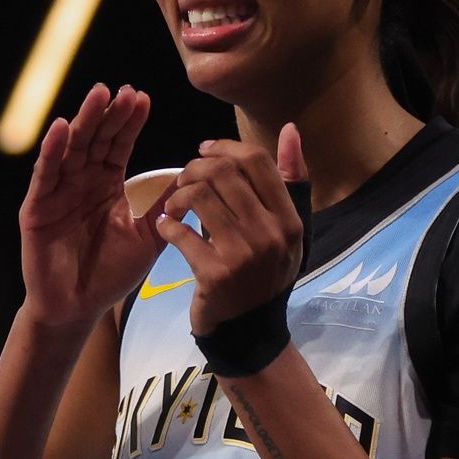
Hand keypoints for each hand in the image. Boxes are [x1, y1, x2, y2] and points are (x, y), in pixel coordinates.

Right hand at [16, 83, 160, 330]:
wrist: (77, 307)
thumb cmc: (109, 274)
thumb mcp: (148, 237)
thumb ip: (165, 208)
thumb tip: (194, 179)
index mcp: (106, 185)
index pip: (119, 145)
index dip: (130, 123)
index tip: (144, 98)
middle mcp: (81, 182)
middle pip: (96, 139)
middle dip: (110, 114)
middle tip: (124, 91)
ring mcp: (57, 192)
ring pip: (71, 149)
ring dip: (84, 121)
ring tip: (98, 95)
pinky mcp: (37, 208)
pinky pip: (45, 175)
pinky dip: (52, 151)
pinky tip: (62, 128)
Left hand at [154, 122, 308, 336]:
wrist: (249, 329)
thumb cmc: (265, 272)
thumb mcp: (288, 229)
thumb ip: (289, 181)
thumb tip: (291, 129)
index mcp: (290, 218)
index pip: (256, 161)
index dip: (224, 147)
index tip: (204, 151)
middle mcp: (271, 233)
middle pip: (224, 172)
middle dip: (194, 168)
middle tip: (183, 180)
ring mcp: (243, 255)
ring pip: (199, 196)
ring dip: (178, 195)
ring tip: (174, 205)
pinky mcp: (215, 274)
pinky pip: (180, 233)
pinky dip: (167, 225)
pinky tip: (167, 228)